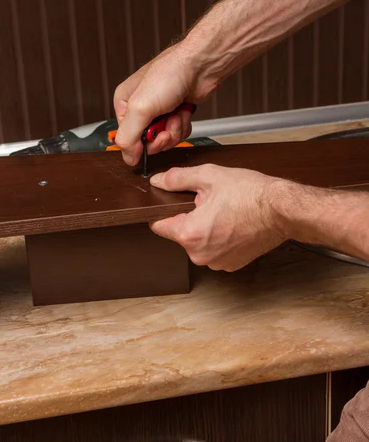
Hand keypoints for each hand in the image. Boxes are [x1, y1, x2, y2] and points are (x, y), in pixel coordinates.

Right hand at [114, 42, 218, 165]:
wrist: (200, 66)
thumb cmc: (170, 74)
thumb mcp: (140, 108)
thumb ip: (128, 136)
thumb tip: (127, 157)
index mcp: (124, 104)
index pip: (126, 138)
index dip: (141, 143)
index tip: (151, 139)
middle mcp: (140, 108)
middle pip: (147, 141)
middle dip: (161, 136)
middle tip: (167, 124)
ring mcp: (159, 111)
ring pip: (164, 139)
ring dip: (174, 129)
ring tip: (176, 112)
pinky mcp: (176, 113)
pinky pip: (177, 132)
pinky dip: (183, 125)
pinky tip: (183, 111)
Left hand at [149, 164, 287, 271]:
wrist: (282, 210)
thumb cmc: (251, 194)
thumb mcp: (209, 176)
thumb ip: (177, 178)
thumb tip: (159, 181)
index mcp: (190, 235)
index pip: (158, 225)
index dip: (164, 210)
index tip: (174, 202)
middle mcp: (200, 255)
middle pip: (180, 234)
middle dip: (190, 218)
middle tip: (209, 202)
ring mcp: (217, 263)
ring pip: (198, 243)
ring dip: (205, 229)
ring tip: (224, 212)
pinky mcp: (231, 265)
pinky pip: (215, 250)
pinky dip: (220, 239)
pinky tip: (233, 224)